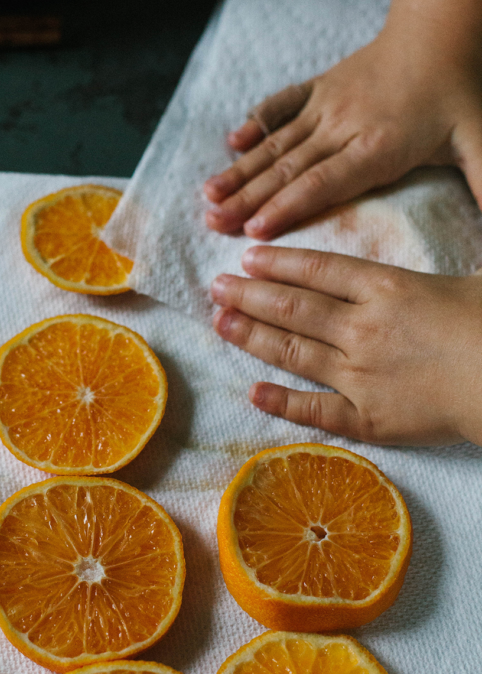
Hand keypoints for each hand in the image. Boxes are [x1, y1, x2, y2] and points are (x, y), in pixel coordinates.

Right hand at [203, 12, 481, 239]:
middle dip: (248, 197)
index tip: (255, 230)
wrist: (440, 31)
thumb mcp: (481, 142)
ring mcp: (327, 105)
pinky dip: (256, 123)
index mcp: (379, 146)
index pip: (325, 181)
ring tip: (208, 195)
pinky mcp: (319, 89)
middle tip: (213, 222)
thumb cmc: (460, 92)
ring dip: (241, 170)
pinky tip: (230, 142)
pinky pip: (282, 106)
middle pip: (289, 168)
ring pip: (278, 143)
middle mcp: (345, 126)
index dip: (289, 206)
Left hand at [211, 245, 481, 445]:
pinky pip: (314, 410)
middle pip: (292, 306)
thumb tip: (399, 273)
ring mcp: (359, 374)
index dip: (279, 262)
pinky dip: (281, 402)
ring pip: (293, 351)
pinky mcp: (367, 418)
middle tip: (215, 286)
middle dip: (249, 294)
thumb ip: (421, 280)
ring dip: (251, 336)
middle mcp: (362, 328)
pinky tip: (253, 392)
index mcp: (387, 288)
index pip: (318, 269)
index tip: (249, 256)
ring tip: (220, 322)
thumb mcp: (465, 281)